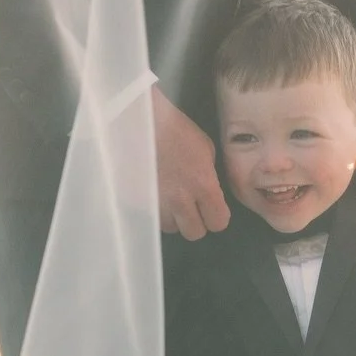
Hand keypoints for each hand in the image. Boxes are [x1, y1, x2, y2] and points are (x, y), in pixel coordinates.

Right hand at [153, 87, 229, 240]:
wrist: (140, 121)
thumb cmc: (176, 129)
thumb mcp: (205, 149)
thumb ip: (210, 176)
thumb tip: (209, 192)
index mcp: (203, 186)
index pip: (218, 223)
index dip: (217, 216)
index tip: (212, 207)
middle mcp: (180, 201)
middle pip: (194, 233)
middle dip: (196, 221)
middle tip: (191, 206)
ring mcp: (156, 204)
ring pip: (171, 228)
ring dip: (173, 217)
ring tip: (169, 197)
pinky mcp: (136, 203)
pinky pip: (151, 217)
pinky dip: (155, 209)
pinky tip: (154, 192)